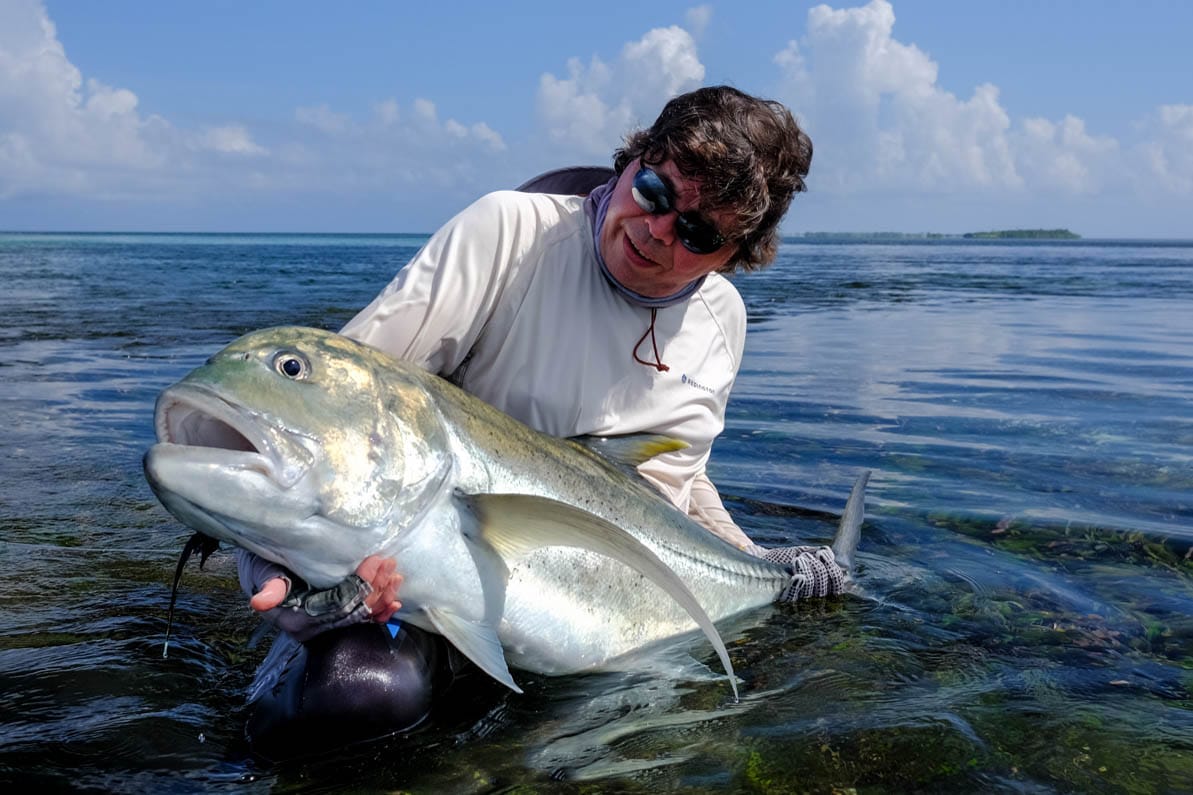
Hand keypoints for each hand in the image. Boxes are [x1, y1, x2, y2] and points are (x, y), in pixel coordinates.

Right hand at [250, 554, 402, 622]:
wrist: (260, 568)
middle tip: (391, 565)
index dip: (359, 583)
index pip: (337, 604)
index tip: (375, 561)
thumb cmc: (262, 565)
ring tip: (396, 577)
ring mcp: (326, 624)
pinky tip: (395, 604)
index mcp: (298, 619)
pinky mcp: (335, 618)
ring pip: (360, 616)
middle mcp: (315, 627)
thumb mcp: (262, 571)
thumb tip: (260, 602)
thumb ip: (269, 585)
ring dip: (381, 598)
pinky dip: (380, 613)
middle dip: (376, 589)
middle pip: (353, 611)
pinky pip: (361, 620)